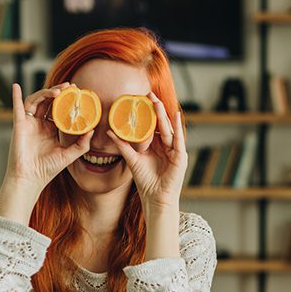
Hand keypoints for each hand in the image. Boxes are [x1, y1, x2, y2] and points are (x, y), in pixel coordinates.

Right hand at [2, 83, 92, 193]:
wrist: (31, 178)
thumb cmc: (48, 169)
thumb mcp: (69, 155)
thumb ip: (82, 144)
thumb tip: (93, 130)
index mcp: (50, 130)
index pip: (58, 110)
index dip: (66, 100)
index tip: (77, 92)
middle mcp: (39, 124)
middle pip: (48, 102)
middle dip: (58, 92)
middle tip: (70, 87)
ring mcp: (29, 124)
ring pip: (36, 102)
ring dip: (45, 93)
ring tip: (58, 91)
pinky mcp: (19, 125)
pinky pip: (16, 108)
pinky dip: (15, 96)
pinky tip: (16, 86)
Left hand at [107, 93, 187, 215]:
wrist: (156, 198)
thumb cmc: (146, 181)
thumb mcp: (132, 160)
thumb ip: (123, 145)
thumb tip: (109, 132)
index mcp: (156, 146)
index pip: (152, 125)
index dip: (147, 112)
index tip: (140, 99)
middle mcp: (167, 146)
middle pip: (161, 123)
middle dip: (155, 108)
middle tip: (147, 93)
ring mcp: (175, 150)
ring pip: (169, 128)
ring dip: (163, 114)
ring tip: (156, 101)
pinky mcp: (180, 156)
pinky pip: (179, 138)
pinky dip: (178, 126)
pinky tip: (176, 115)